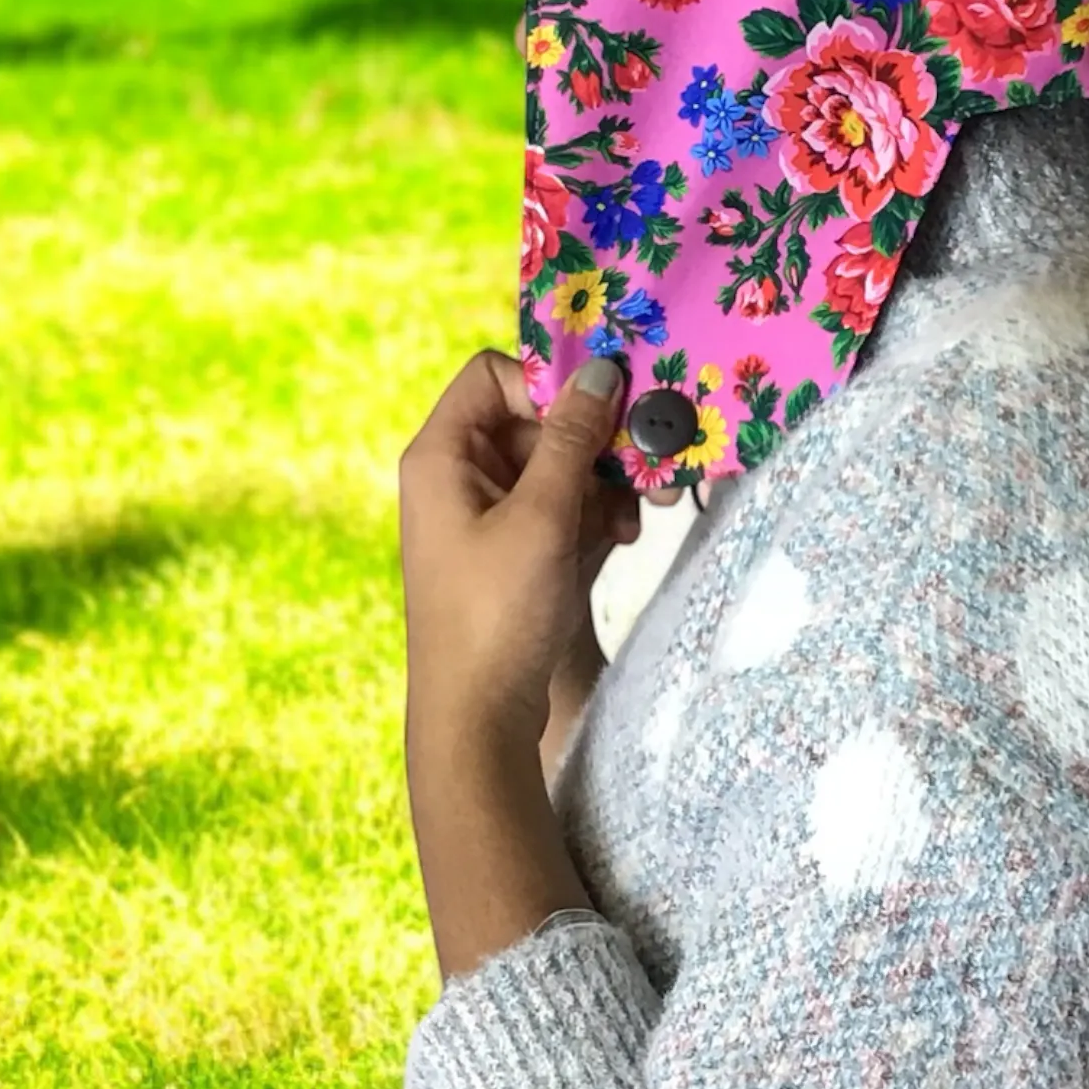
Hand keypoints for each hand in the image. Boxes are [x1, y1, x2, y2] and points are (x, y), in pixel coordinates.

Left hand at [398, 349, 638, 766]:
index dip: (549, 385)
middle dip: (593, 444)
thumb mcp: (542, 516)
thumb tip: (600, 369)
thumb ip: (571, 438)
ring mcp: (491, 515)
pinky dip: (596, 516)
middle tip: (645, 466)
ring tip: (639, 513)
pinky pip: (565, 507)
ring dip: (605, 483)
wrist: (479, 719)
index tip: (599, 415)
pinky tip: (622, 538)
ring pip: (560, 466)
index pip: (495, 376)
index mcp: (444, 455)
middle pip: (537, 421)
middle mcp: (462, 475)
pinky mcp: (519, 550)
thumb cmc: (496, 613)